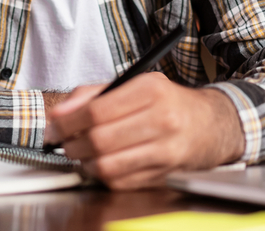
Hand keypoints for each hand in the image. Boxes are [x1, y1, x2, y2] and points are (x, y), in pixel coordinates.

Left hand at [45, 73, 244, 189]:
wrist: (210, 125)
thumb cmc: (168, 102)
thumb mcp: (136, 83)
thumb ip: (94, 93)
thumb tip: (60, 114)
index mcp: (152, 90)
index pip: (97, 110)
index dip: (68, 121)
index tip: (55, 126)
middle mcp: (162, 119)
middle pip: (99, 139)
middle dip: (72, 143)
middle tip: (65, 141)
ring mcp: (166, 150)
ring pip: (107, 165)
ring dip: (85, 162)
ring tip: (82, 152)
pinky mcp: (165, 173)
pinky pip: (120, 181)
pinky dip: (103, 175)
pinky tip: (103, 163)